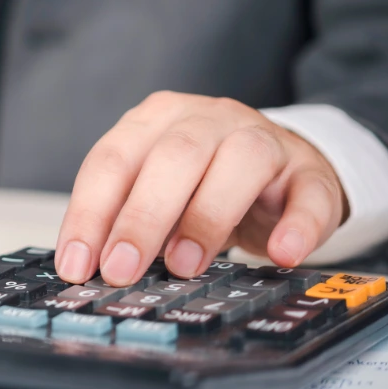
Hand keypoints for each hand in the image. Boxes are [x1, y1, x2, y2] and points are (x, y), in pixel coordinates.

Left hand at [54, 92, 349, 285]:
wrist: (283, 168)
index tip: (76, 265)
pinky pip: (309, 193)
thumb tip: (91, 269)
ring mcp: (264, 139)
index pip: (112, 160)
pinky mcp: (310, 172)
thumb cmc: (205, 183)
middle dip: (141, 218)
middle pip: (171, 157)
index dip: (90, 214)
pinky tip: (283, 254)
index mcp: (155, 119)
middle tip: (121, 270)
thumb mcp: (159, 192)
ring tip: (184, 266)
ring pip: (239, 162)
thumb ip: (126, 219)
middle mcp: (206, 118)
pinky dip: (297, 225)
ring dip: (207, 217)